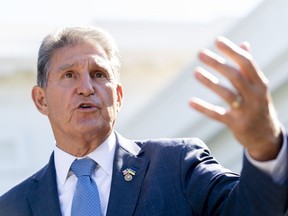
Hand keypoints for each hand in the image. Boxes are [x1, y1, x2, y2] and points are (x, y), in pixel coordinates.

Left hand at [189, 36, 281, 160]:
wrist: (266, 136)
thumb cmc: (258, 104)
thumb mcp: (258, 86)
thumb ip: (248, 67)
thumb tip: (244, 44)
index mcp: (260, 84)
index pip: (247, 63)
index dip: (232, 51)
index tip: (217, 41)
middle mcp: (255, 96)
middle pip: (235, 76)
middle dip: (217, 63)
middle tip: (200, 53)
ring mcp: (246, 111)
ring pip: (227, 94)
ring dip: (210, 82)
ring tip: (195, 72)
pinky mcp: (236, 124)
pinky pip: (217, 115)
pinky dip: (204, 108)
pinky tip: (190, 102)